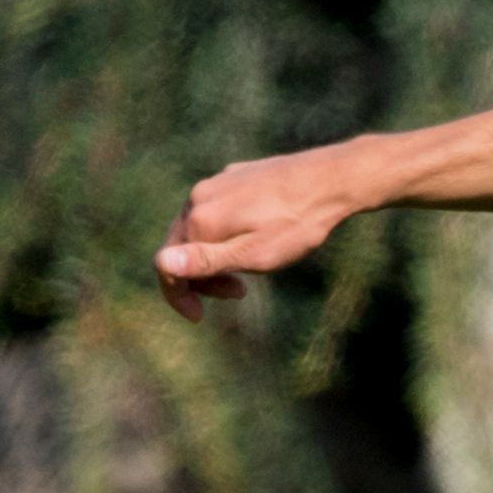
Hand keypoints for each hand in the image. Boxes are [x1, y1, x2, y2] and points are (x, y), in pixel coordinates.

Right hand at [154, 146, 362, 321]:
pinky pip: (217, 212)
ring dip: (216, 256)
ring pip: (199, 228)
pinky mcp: (234, 176)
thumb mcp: (253, 254)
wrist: (331, 180)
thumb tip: (162, 264)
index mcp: (199, 219)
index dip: (178, 295)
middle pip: (180, 245)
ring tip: (250, 270)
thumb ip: (206, 261)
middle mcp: (199, 197)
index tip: (198, 317)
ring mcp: (216, 183)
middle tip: (238, 293)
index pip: (167, 263)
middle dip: (201, 277)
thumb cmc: (296, 225)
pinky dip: (226, 235)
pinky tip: (256, 240)